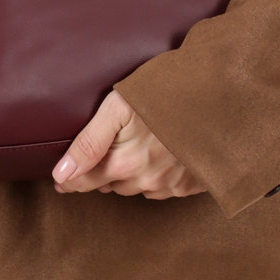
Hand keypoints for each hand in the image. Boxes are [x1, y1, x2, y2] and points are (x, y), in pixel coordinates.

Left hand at [52, 90, 205, 198]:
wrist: (220, 92)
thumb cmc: (165, 90)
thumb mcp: (118, 107)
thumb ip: (88, 143)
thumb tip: (60, 174)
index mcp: (124, 164)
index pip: (84, 182)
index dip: (68, 180)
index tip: (60, 180)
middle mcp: (146, 180)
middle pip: (110, 186)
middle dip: (101, 173)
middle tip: (100, 156)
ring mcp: (172, 184)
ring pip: (136, 188)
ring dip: (129, 176)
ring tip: (131, 152)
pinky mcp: (193, 184)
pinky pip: (164, 189)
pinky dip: (156, 177)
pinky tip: (159, 157)